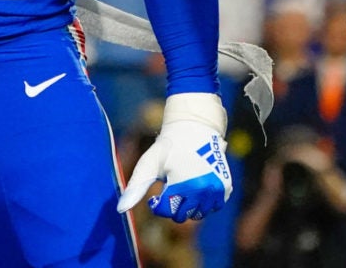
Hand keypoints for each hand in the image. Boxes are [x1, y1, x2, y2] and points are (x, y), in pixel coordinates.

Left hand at [117, 93, 231, 222]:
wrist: (196, 128)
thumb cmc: (169, 146)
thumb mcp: (149, 163)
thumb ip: (136, 187)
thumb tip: (120, 209)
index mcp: (182, 185)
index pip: (167, 212)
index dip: (157, 205)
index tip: (155, 196)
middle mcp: (202, 190)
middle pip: (182, 216)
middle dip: (173, 207)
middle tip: (170, 191)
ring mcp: (216, 189)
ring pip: (199, 214)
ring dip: (189, 207)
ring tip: (183, 189)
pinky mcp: (225, 187)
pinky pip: (213, 207)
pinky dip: (204, 202)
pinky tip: (196, 188)